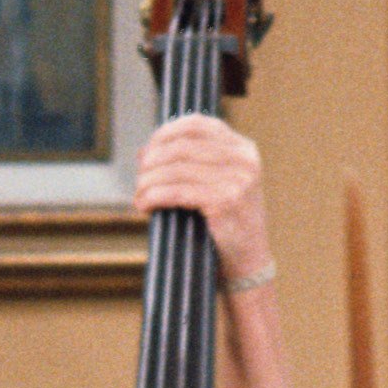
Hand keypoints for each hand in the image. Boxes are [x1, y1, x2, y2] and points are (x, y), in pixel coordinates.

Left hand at [133, 115, 272, 281]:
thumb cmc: (226, 224)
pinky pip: (177, 191)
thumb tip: (143, 152)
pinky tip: (145, 205)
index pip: (197, 124)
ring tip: (139, 195)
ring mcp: (237, 180)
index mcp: (243, 148)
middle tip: (139, 177)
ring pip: (176, 169)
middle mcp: (243, 160)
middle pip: (182, 146)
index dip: (165, 134)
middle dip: (152, 160)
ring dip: (148, 181)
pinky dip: (154, 196)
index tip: (147, 152)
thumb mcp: (216, 185)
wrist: (248, 262)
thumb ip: (189, 164)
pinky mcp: (225, 202)